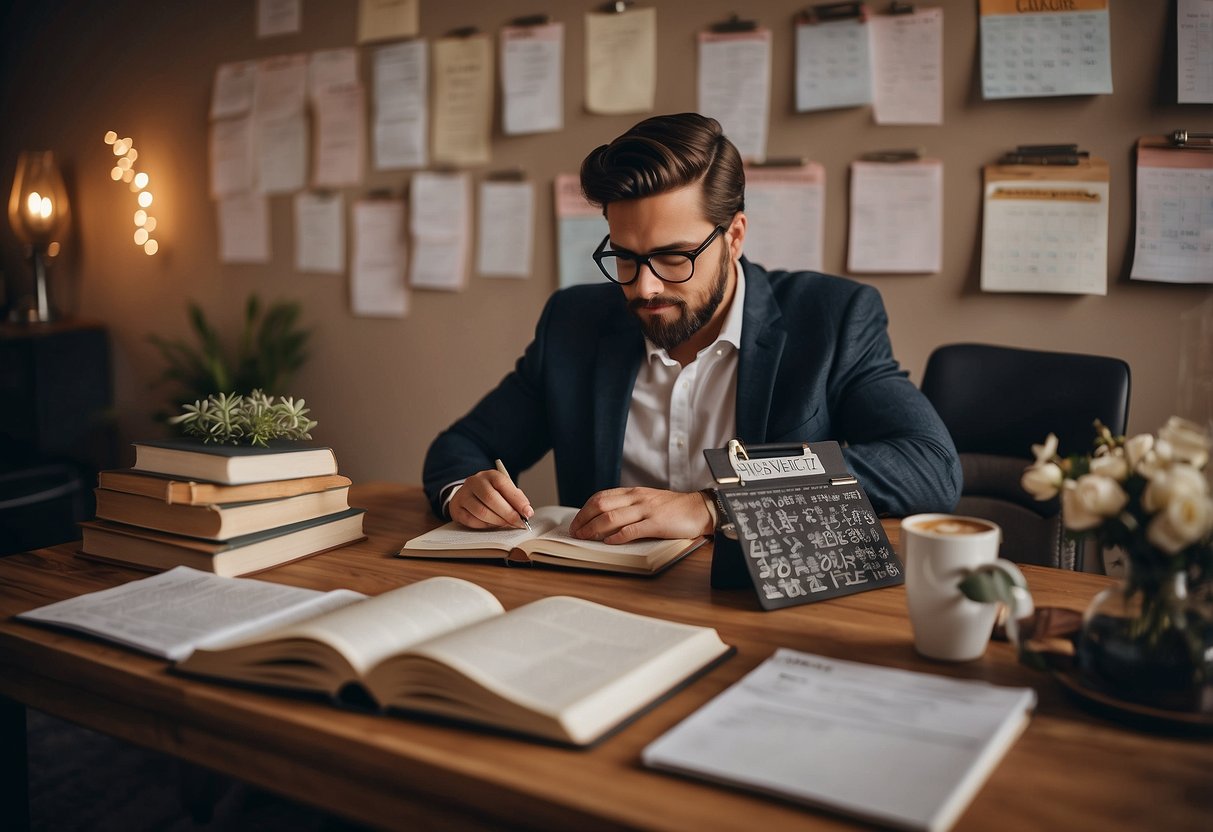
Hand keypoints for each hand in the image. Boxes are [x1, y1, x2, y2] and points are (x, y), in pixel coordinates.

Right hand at [447, 469, 533, 529]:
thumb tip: (526, 513)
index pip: (503, 484)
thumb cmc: (492, 494)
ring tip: (505, 524)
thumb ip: (515, 499)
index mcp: (490, 475)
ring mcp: (463, 494)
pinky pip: (471, 520)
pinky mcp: (456, 508)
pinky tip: (491, 524)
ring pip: (481, 511)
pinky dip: (484, 525)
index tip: (527, 513)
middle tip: (518, 523)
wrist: (469, 494)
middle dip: (508, 513)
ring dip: (497, 521)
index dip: (517, 500)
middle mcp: (475, 482)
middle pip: (491, 498)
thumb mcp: (505, 491)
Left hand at [569, 487, 713, 543]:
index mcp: (633, 492)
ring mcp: (647, 510)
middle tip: (575, 532)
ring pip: (612, 517)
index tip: (576, 522)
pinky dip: (617, 537)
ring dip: (594, 529)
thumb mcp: (647, 500)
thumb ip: (629, 506)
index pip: (601, 497)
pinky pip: (632, 530)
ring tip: (585, 538)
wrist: (699, 509)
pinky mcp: (657, 523)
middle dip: (584, 519)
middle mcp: (637, 498)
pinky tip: (608, 542)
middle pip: (601, 505)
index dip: (584, 510)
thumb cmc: (673, 508)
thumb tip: (605, 519)